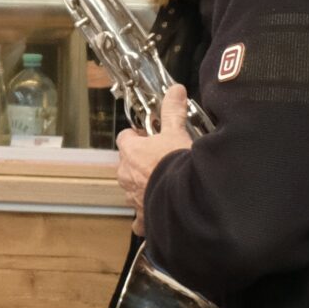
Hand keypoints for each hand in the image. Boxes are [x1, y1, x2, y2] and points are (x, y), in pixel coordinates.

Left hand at [114, 85, 195, 232]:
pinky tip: (158, 212)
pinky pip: (139, 217)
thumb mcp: (177, 132)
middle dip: (141, 161)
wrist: (183, 197)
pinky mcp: (142, 215)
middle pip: (127, 163)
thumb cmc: (176, 164)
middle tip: (160, 158)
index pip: (124, 138)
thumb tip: (175, 90)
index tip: (148, 135)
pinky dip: (147, 214)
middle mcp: (126, 175)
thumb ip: (173, 111)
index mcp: (130, 152)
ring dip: (144, 185)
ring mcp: (131, 196)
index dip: (136, 135)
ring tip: (164, 182)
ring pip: (132, 188)